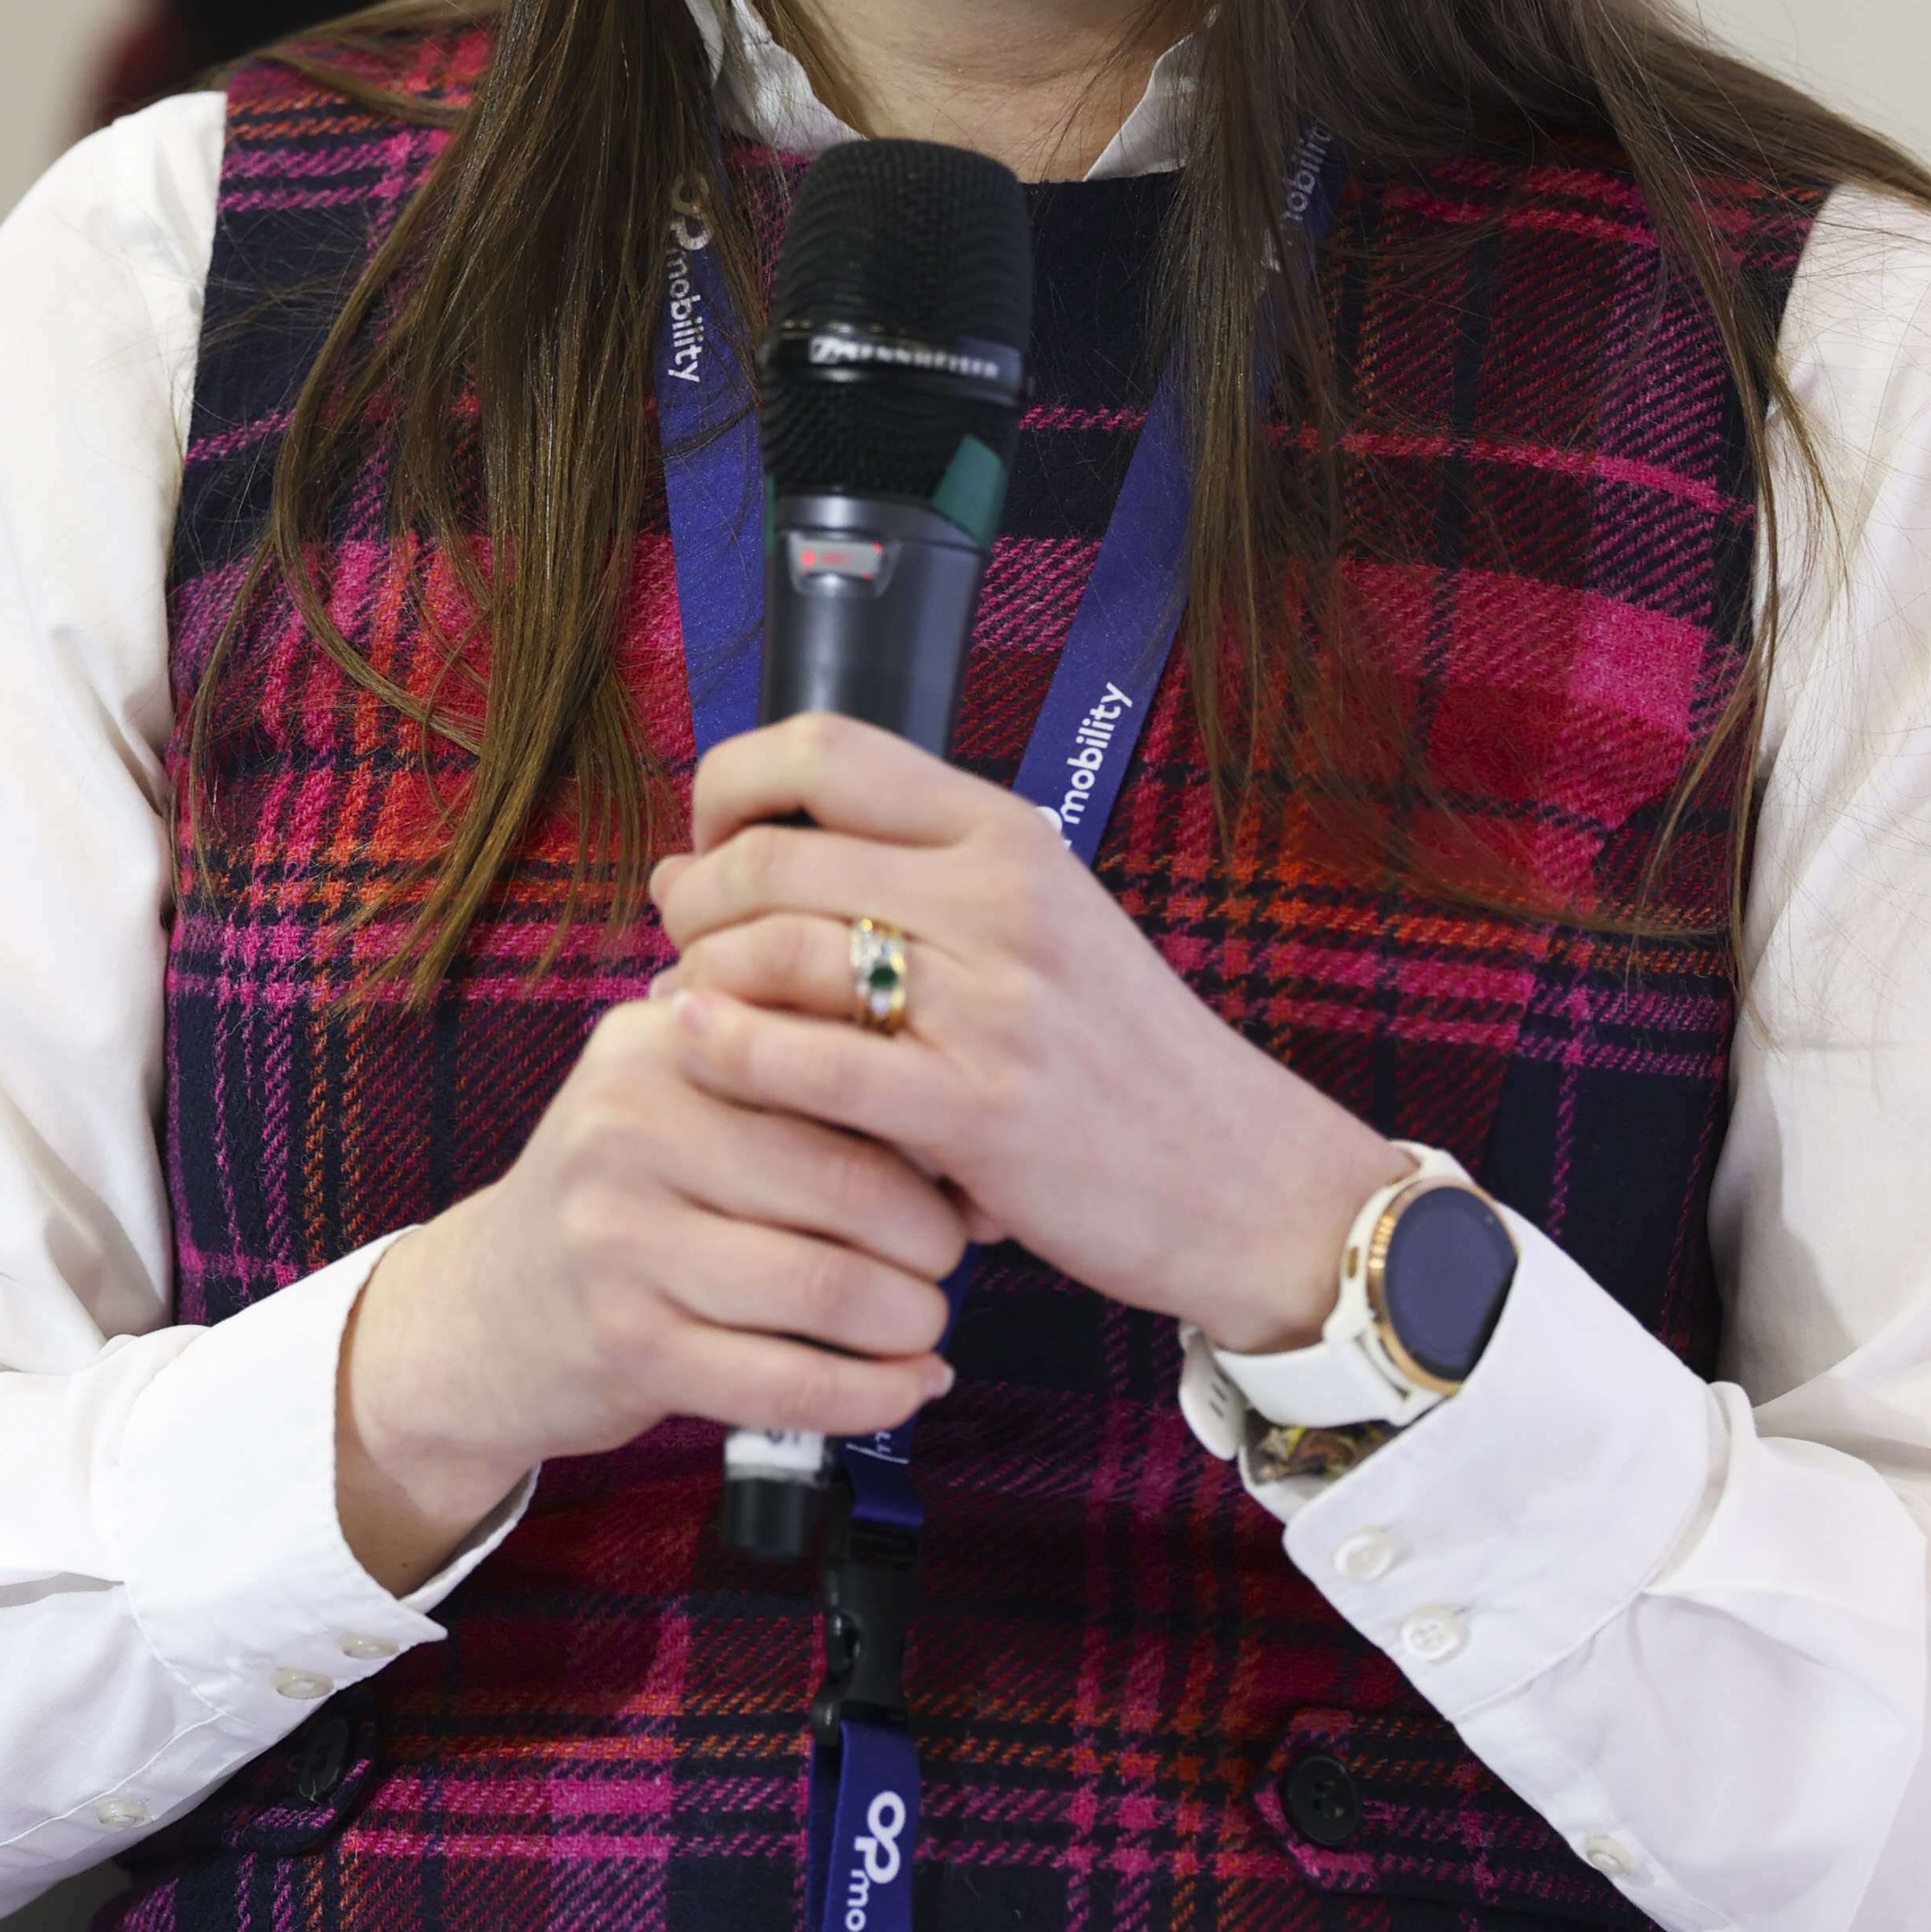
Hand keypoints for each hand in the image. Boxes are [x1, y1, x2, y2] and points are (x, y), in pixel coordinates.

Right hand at [335, 983, 969, 1594]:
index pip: (836, 1070)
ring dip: (913, 1321)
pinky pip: (789, 1381)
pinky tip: (905, 1387)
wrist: (482, 1311)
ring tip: (928, 1324)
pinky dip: (873, 1395)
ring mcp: (619, 1240)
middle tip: (956, 1257)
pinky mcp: (627, 1346)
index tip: (964, 1167)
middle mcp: (627, 1126)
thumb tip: (966, 1136)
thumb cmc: (627, 1202)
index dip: (926, 1127)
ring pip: (828, 1289)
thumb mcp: (682, 1102)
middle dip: (935, 1238)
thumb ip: (798, 1091)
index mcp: (660, 1041)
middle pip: (847, 1184)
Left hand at [651, 715, 1403, 1349]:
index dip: (732, 785)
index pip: (827, 750)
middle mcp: (1001, 899)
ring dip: (702, 978)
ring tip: (691, 1010)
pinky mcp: (979, 1112)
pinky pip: (812, 1062)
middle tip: (683, 942)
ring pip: (777, 949)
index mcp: (1008, 837)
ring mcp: (993, 1004)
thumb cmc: (1123, 1061)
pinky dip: (732, 1052)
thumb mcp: (1039, 927)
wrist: (1247, 1181)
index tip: (713, 842)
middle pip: (776, 854)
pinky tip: (698, 1050)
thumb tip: (716, 865)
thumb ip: (908, 885)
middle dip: (695, 898)